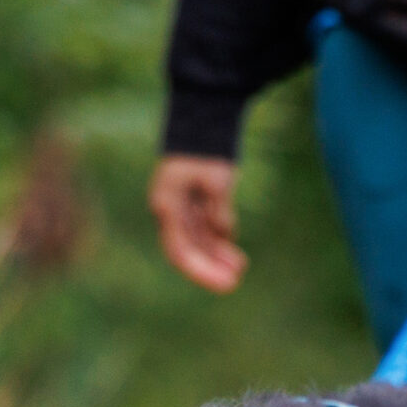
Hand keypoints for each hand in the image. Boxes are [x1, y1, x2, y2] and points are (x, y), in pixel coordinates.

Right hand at [149, 154, 247, 291]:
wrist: (203, 124)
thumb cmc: (206, 149)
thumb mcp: (217, 178)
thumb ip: (218, 207)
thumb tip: (223, 234)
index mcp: (167, 206)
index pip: (181, 251)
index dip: (202, 271)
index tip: (225, 283)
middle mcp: (170, 212)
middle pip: (188, 251)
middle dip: (210, 269)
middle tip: (234, 282)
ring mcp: (181, 209)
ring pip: (198, 243)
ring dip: (217, 257)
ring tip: (240, 267)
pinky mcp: (194, 205)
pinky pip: (205, 232)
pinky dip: (219, 244)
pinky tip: (235, 255)